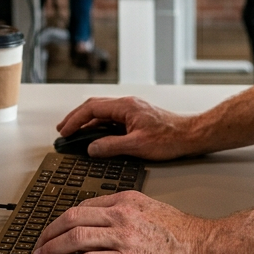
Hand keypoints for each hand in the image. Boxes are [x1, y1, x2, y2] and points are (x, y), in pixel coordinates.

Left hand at [32, 192, 214, 253]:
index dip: (63, 218)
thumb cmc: (184, 233)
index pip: (85, 205)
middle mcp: (121, 214)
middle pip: (73, 217)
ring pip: (75, 236)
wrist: (204, 248)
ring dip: (52, 247)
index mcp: (127, 200)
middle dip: (50, 231)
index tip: (54, 228)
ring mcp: (122, 236)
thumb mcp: (152, 209)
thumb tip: (105, 223)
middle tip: (39, 243)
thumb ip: (127, 212)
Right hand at [56, 95, 198, 159]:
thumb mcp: (137, 146)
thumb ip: (111, 146)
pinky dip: (99, 126)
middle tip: (63, 130)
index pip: (92, 108)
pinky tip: (95, 136)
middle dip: (76, 118)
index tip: (64, 131)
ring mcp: (131, 110)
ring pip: (103, 112)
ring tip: (75, 133)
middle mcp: (127, 105)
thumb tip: (91, 148)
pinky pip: (111, 119)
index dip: (75, 119)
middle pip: (94, 107)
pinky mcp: (136, 118)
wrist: (190, 135)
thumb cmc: (170, 138)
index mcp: (125, 106)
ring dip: (87, 122)